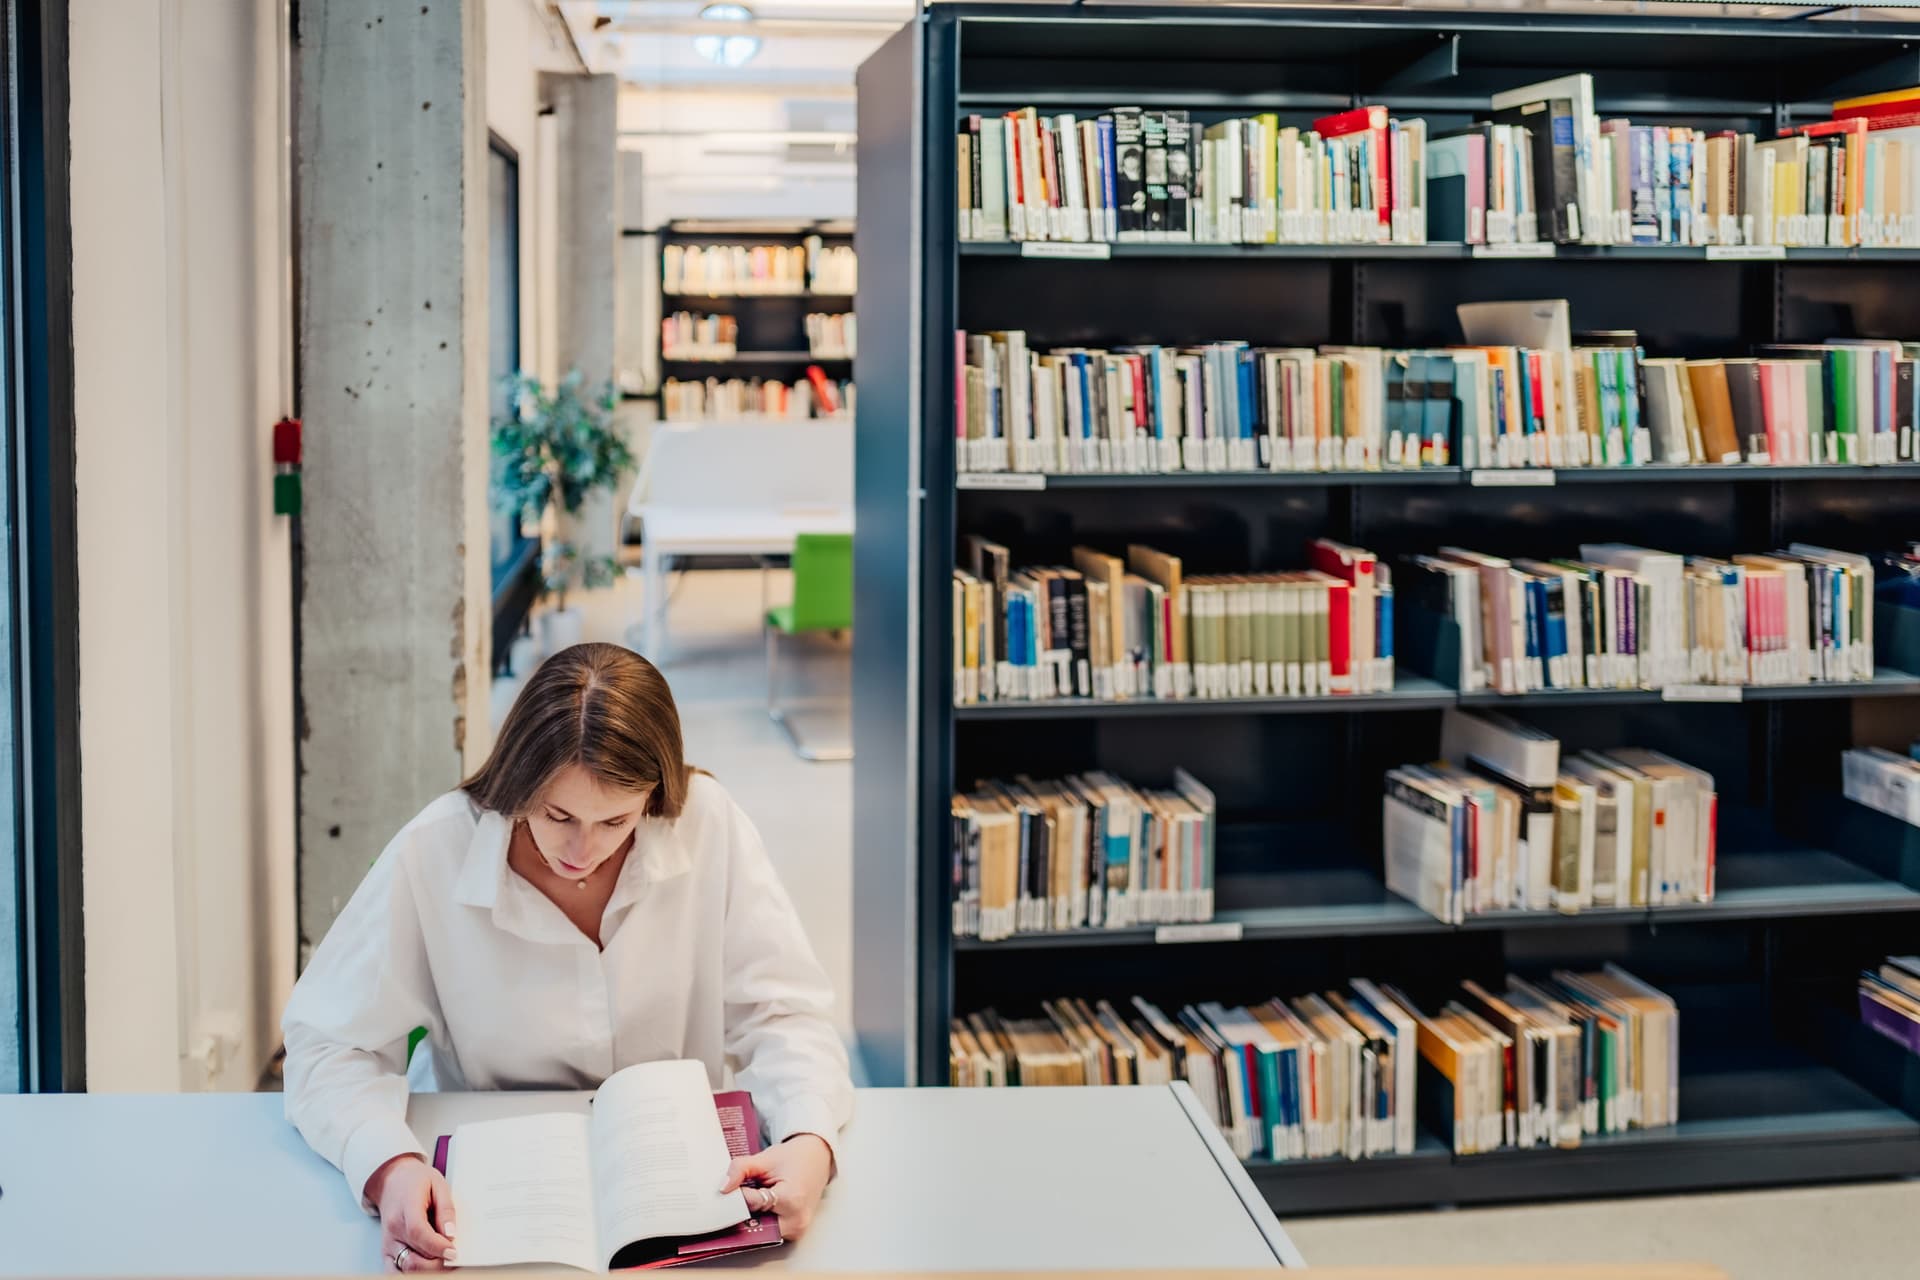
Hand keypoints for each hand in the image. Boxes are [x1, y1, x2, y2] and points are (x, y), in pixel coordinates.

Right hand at [367, 1154, 457, 1270]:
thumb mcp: (438, 1183)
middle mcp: (393, 1229)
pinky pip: (395, 1272)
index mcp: (406, 1208)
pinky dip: (412, 1273)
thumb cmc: (415, 1182)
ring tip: (443, 1262)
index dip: (436, 1246)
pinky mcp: (387, 1252)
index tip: (453, 1252)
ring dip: (427, 1270)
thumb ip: (446, 1209)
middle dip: (436, 1263)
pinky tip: (427, 1266)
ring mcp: (388, 1243)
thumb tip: (451, 1233)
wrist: (391, 1182)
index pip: (418, 1232)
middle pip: (413, 1257)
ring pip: (405, 1268)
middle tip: (453, 1258)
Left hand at [719, 1133, 832, 1241]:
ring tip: (754, 1198)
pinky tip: (761, 1206)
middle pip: (755, 1224)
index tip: (731, 1187)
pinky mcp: (795, 1233)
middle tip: (737, 1196)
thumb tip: (723, 1188)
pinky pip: (769, 1231)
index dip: (738, 1195)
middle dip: (742, 1212)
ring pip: (760, 1231)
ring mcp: (797, 1230)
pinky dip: (761, 1220)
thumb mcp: (765, 1158)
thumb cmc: (793, 1158)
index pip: (752, 1204)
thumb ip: (740, 1169)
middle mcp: (796, 1220)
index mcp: (792, 1199)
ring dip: (751, 1218)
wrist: (816, 1159)